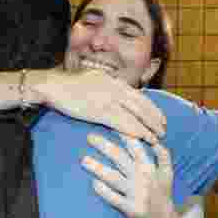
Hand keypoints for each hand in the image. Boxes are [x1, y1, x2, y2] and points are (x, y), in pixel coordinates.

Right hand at [35, 68, 165, 142]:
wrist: (53, 85)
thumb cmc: (69, 85)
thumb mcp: (94, 79)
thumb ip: (108, 86)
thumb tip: (119, 93)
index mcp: (114, 81)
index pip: (138, 95)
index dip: (151, 107)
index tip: (160, 116)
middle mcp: (115, 88)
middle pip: (141, 104)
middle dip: (154, 118)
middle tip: (164, 129)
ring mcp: (108, 99)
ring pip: (135, 114)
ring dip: (148, 127)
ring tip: (157, 137)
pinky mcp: (99, 110)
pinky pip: (122, 122)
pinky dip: (134, 131)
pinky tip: (142, 138)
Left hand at [81, 134, 179, 217]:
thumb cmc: (163, 196)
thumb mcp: (168, 174)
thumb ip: (163, 155)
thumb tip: (155, 138)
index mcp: (151, 167)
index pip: (136, 146)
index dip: (123, 133)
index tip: (109, 121)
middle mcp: (144, 178)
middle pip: (121, 158)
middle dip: (105, 145)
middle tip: (89, 136)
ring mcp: (137, 194)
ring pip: (114, 177)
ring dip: (98, 168)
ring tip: (84, 160)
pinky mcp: (132, 210)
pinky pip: (115, 199)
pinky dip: (104, 191)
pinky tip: (93, 184)